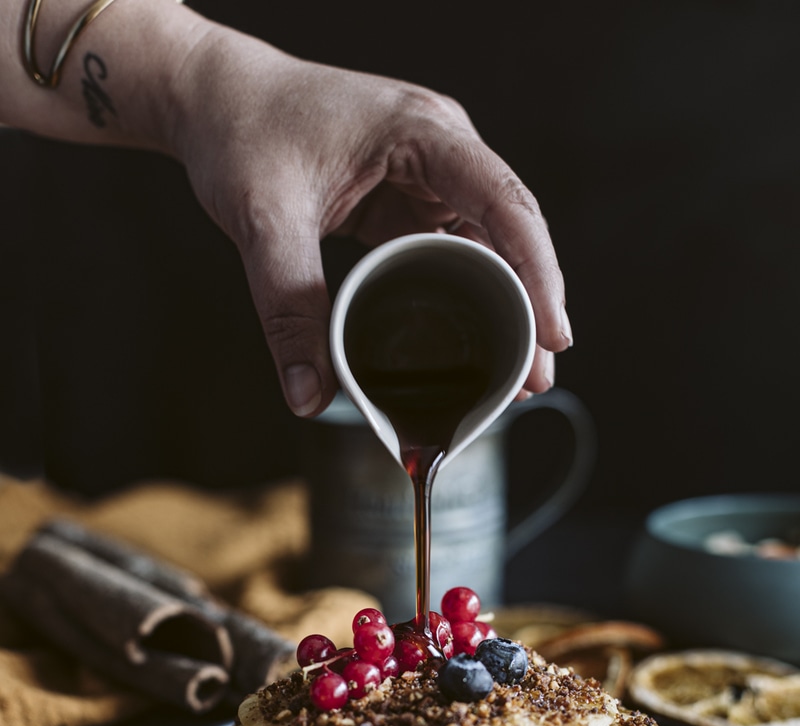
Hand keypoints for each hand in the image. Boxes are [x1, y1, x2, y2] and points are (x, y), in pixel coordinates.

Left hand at [169, 29, 571, 415]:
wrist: (213, 98)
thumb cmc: (243, 129)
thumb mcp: (264, 218)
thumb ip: (287, 307)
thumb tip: (308, 394)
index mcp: (423, 133)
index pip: (503, 202)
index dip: (536, 271)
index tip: (552, 332)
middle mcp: (440, 151)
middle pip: (508, 233)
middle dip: (529, 305)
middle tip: (536, 378)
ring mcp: (427, 178)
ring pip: (486, 249)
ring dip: (503, 308)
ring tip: (515, 375)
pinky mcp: (407, 204)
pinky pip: (451, 255)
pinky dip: (466, 299)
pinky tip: (472, 343)